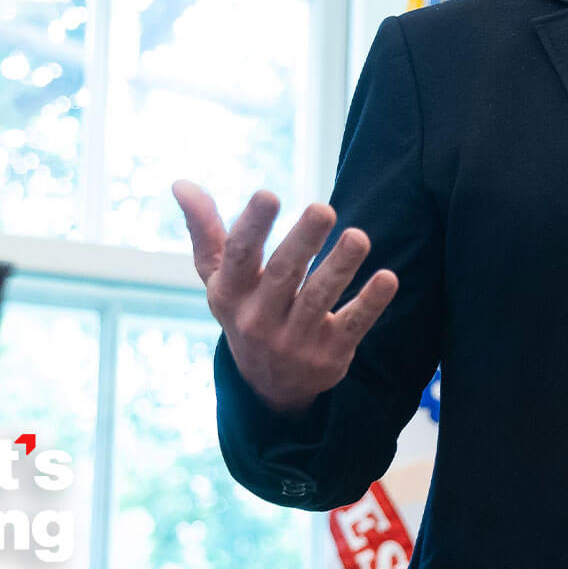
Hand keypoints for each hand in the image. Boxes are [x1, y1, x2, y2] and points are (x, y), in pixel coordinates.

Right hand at [174, 180, 398, 415]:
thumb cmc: (245, 310)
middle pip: (283, 274)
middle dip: (303, 241)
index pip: (239, 256)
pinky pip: (352, 326)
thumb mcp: (219, 278)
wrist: (268, 386)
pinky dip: (371, 303)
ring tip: (358, 237)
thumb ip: (205, 230)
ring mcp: (294, 340)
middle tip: (323, 208)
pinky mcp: (329, 355)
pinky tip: (387, 277)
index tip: (268, 193)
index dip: (252, 225)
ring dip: (340, 267)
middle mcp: (259, 319)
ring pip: (318, 299)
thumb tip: (180, 182)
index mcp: (231, 293)